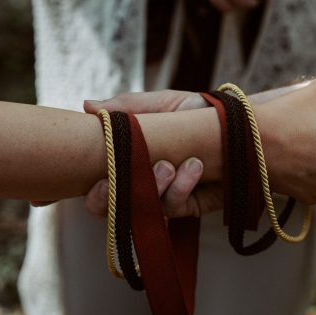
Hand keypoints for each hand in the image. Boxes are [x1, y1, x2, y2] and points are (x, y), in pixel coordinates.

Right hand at [83, 91, 222, 217]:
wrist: (240, 126)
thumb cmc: (198, 113)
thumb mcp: (164, 104)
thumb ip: (128, 107)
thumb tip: (88, 105)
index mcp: (129, 159)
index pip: (97, 182)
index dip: (83, 190)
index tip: (75, 186)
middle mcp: (142, 182)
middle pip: (108, 208)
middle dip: (108, 198)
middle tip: (122, 176)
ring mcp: (163, 196)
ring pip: (140, 209)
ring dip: (152, 186)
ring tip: (170, 164)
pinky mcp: (187, 206)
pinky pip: (172, 207)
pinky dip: (180, 187)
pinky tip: (194, 167)